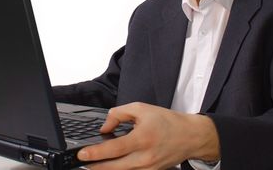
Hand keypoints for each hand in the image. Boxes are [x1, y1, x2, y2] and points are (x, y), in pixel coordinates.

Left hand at [77, 102, 219, 169]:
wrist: (190, 136)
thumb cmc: (167, 122)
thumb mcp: (141, 109)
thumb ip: (118, 115)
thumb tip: (104, 128)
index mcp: (143, 138)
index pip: (114, 149)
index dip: (96, 153)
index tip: (82, 154)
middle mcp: (145, 157)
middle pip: (114, 167)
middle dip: (95, 166)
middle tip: (83, 162)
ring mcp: (149, 168)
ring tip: (94, 165)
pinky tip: (111, 166)